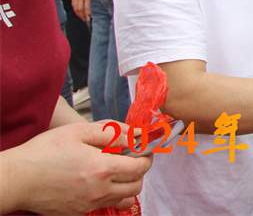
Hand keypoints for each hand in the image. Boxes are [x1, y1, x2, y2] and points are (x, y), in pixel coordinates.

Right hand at [0, 121, 151, 213]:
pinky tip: (100, 183)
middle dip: (140, 172)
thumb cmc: (45, 152)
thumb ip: (111, 132)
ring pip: (123, 199)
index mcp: (103, 168)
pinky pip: (104, 206)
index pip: (141, 167)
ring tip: (117, 171)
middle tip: (131, 159)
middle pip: (136, 186)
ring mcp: (89, 204)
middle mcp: (100, 190)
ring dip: (127, 185)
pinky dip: (110, 196)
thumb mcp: (79, 132)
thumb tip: (134, 133)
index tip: (143, 150)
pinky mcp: (78, 213)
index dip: (146, 157)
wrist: (18, 179)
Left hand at [71, 0, 97, 21]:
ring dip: (83, 15)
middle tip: (83, 19)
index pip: (73, 5)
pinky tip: (89, 16)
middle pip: (76, 8)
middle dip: (80, 15)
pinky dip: (88, 12)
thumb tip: (84, 0)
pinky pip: (86, 7)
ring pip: (81, 9)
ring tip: (87, 19)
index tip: (80, 15)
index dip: (77, 11)